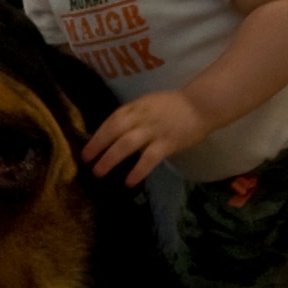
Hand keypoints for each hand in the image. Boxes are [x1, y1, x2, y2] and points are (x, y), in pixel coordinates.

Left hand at [82, 91, 210, 184]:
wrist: (202, 105)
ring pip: (127, 143)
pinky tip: (129, 182)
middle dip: (98, 146)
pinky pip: (149, 158)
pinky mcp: (168, 143)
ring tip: (99, 172)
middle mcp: (142, 117)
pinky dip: (138, 170)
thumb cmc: (174, 107)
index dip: (97, 135)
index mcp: (136, 107)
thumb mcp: (148, 105)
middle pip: (114, 130)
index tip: (86, 150)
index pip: (112, 120)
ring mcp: (154, 130)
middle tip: (86, 162)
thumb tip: (113, 135)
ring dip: (110, 158)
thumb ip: (133, 118)